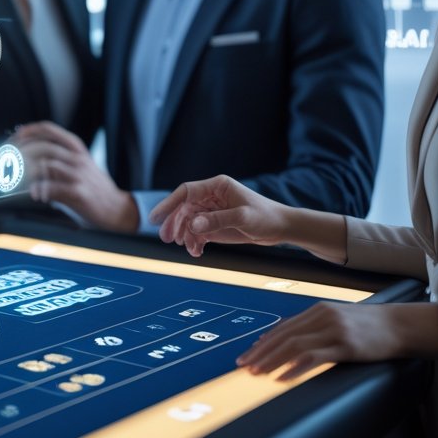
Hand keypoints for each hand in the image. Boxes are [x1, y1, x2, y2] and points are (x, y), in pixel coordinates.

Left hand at [14, 121, 138, 232]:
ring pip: (46, 165)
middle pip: (42, 146)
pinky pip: (53, 187)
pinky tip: (35, 194)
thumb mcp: (78, 164)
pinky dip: (39, 190)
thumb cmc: (92, 187)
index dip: (28, 131)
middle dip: (20, 153)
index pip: (49, 129)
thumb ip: (57, 157)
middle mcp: (77, 158)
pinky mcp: (79, 192)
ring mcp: (79, 175)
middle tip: (8, 162)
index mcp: (76, 147)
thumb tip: (26, 152)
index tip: (13, 137)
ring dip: (27, 173)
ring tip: (17, 180)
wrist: (116, 208)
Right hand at [149, 174, 290, 256]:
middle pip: (183, 208)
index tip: (156, 218)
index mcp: (216, 186)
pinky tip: (197, 252)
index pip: (186, 192)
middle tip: (167, 239)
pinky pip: (196, 232)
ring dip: (183, 235)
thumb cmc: (266, 217)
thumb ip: (218, 220)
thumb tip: (193, 224)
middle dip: (174, 223)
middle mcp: (210, 196)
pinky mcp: (214, 224)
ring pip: (188, 222)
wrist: (281, 228)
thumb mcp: (244, 218)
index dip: (169, 203)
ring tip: (187, 247)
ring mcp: (211, 211)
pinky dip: (194, 242)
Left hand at [237, 302, 437, 380]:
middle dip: (261, 352)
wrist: (400, 324)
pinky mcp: (346, 345)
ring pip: (294, 346)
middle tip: (244, 365)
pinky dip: (295, 367)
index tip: (249, 354)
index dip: (264, 342)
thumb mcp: (338, 318)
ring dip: (272, 360)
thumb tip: (290, 338)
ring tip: (257, 372)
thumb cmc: (369, 325)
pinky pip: (314, 357)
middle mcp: (322, 317)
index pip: (283, 328)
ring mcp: (333, 330)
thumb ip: (315, 326)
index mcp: (317, 311)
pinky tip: (283, 377)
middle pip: (283, 336)